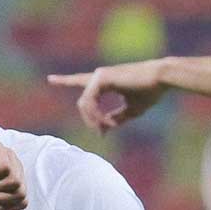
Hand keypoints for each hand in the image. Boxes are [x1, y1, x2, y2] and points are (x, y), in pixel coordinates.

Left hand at [49, 61, 168, 133]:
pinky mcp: (101, 78)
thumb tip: (103, 128)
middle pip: (83, 103)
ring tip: (107, 128)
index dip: (65, 80)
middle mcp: (99, 76)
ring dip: (94, 120)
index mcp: (105, 81)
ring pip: (84, 104)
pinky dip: (97, 115)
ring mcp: (99, 75)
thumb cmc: (149, 92)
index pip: (81, 81)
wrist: (160, 79)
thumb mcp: (132, 110)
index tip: (50, 79)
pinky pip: (89, 101)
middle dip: (90, 121)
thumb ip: (116, 118)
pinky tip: (108, 121)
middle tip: (102, 134)